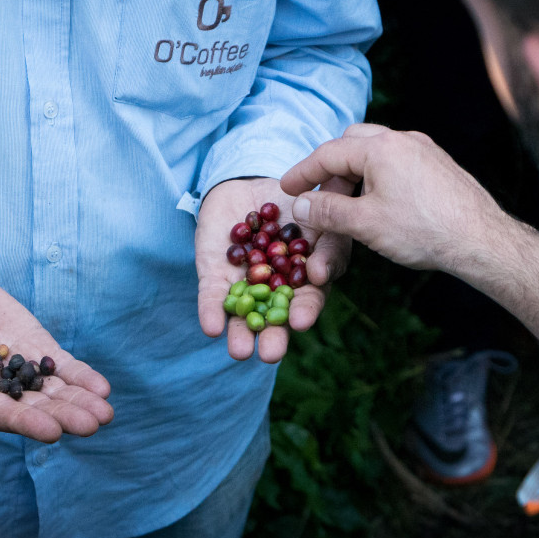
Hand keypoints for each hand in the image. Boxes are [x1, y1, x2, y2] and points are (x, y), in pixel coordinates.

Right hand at [0, 260, 113, 441]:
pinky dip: (81, 376)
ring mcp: (19, 370)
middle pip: (35, 408)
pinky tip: (102, 388)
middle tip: (93, 424)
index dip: (25, 423)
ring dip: (79, 401)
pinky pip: (61, 366)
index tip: (51, 432)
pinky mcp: (35, 347)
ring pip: (54, 391)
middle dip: (64, 415)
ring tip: (105, 413)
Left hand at [195, 177, 351, 362]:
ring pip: (243, 315)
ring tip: (239, 351)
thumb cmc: (296, 204)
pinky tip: (212, 327)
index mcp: (303, 282)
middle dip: (272, 338)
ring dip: (241, 334)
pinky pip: (213, 296)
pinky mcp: (214, 275)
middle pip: (274, 319)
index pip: (306, 301)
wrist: (252, 183)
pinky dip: (211, 311)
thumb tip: (319, 273)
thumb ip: (327, 246)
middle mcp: (273, 291)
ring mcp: (243, 285)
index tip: (301, 322)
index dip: (305, 311)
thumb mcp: (319, 220)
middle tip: (270, 354)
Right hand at [280, 124, 510, 272]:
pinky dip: (377, 176)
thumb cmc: (423, 231)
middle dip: (329, 168)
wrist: (481, 241)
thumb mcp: (364, 223)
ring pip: (376, 151)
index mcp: (380, 147)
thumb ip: (327, 211)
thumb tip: (299, 205)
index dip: (302, 172)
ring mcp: (424, 150)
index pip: (328, 153)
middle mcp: (403, 139)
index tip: (286, 188)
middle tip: (316, 196)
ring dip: (354, 172)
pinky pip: (397, 161)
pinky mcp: (438, 165)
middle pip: (352, 143)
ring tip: (345, 203)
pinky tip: (377, 203)